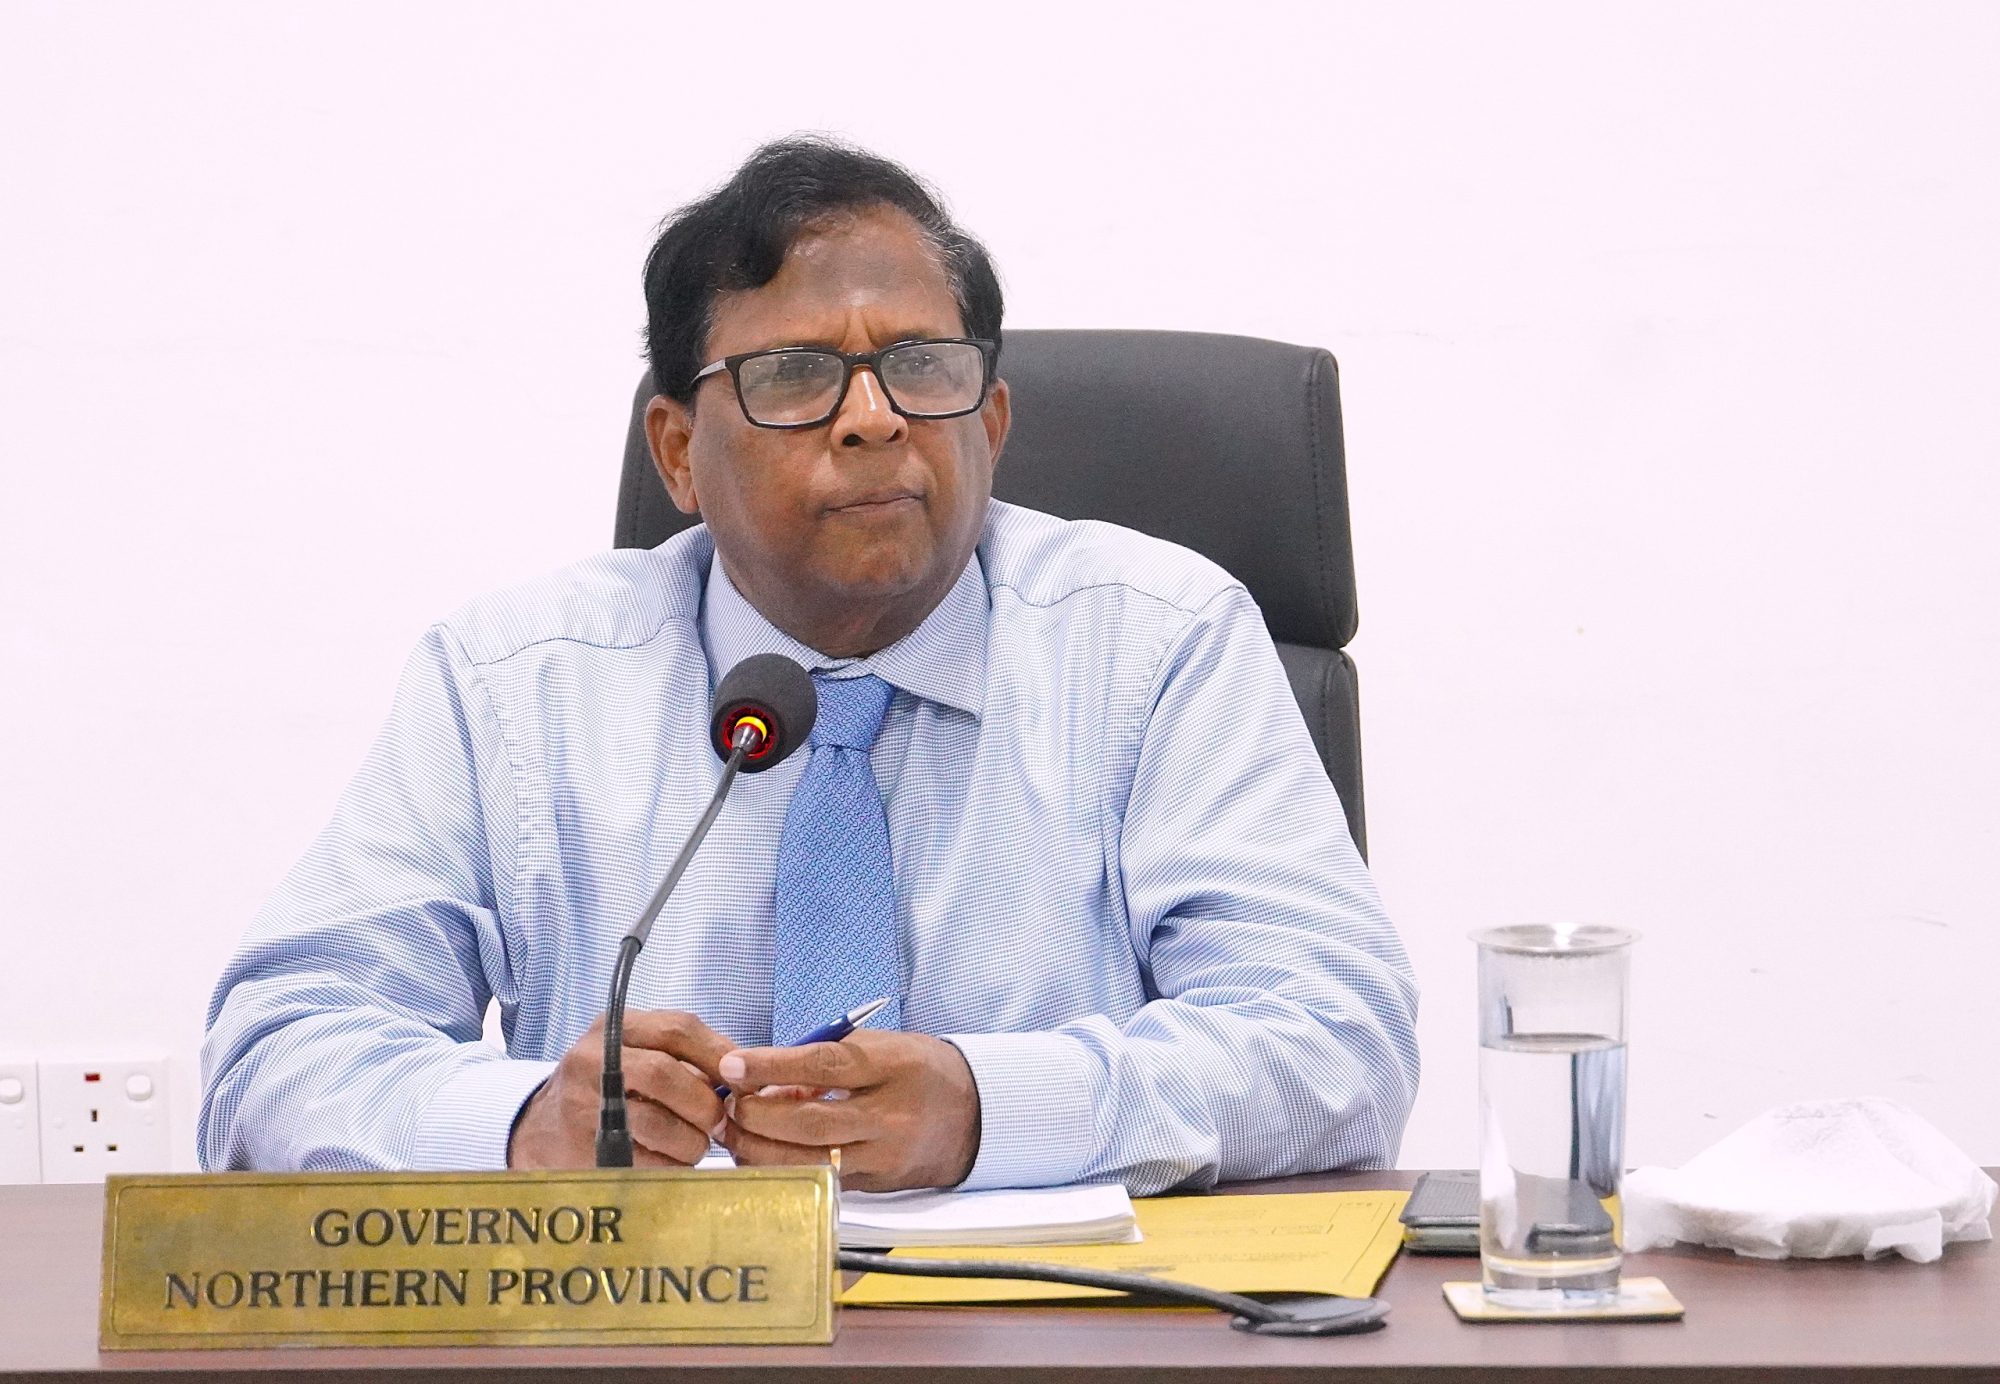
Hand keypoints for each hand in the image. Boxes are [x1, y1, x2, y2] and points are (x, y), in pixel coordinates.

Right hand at [508, 1010, 732, 1169]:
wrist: (542, 1130)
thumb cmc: (608, 1087)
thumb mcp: (638, 1053)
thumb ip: (686, 1055)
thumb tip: (743, 1072)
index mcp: (616, 1027)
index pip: (678, 1028)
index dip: (719, 1054)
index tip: (744, 1080)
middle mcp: (593, 1058)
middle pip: (665, 1073)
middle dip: (704, 1102)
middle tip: (720, 1121)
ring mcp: (583, 1103)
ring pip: (657, 1122)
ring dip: (692, 1140)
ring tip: (696, 1145)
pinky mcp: (583, 1147)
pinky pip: (644, 1160)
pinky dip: (672, 1164)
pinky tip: (673, 1161)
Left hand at [716, 1030, 980, 1191]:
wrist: (973, 1113)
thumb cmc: (917, 1070)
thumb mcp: (880, 1048)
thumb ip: (825, 1061)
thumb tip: (768, 1081)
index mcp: (891, 1067)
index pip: (823, 1065)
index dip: (772, 1066)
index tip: (734, 1065)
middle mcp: (890, 1115)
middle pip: (810, 1122)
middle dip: (757, 1116)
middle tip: (729, 1106)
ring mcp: (884, 1155)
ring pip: (810, 1160)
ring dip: (761, 1149)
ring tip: (736, 1133)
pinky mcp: (877, 1184)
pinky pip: (822, 1178)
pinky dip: (786, 1167)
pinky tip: (763, 1155)